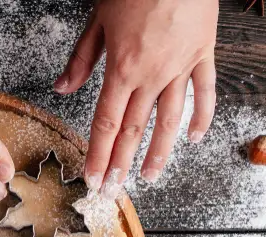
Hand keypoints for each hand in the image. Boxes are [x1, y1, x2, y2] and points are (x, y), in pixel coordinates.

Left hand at [55, 0, 218, 192]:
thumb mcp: (98, 17)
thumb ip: (81, 58)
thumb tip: (62, 89)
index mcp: (122, 67)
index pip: (106, 123)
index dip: (99, 155)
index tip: (94, 179)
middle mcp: (152, 74)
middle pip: (133, 129)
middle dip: (122, 164)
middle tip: (115, 191)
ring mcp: (181, 66)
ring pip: (169, 121)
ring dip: (159, 153)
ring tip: (151, 176)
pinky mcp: (203, 53)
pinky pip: (203, 92)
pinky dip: (201, 117)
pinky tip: (194, 139)